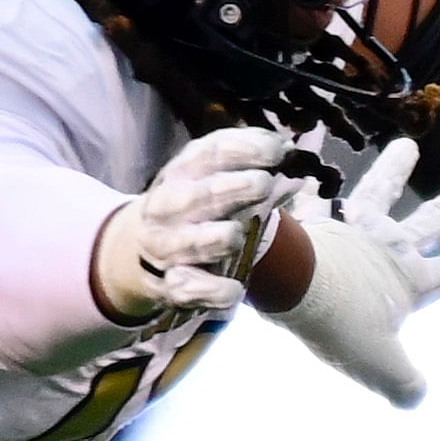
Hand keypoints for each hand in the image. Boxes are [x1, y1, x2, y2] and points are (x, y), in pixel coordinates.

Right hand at [91, 127, 290, 324]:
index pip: (210, 154)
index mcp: (183, 172)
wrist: (145, 247)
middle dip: (233, 188)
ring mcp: (166, 246)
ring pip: (192, 243)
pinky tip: (235, 289)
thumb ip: (256, 169)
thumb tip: (294, 156)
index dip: (245, 149)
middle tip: (264, 184)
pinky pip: (188, 289)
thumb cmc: (198, 207)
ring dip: (219, 238)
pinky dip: (214, 290)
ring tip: (235, 236)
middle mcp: (168, 206)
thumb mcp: (219, 179)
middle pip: (198, 196)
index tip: (279, 150)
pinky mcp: (170, 284)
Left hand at [264, 141, 439, 408]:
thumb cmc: (336, 322)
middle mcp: (387, 247)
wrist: (287, 280)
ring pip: (379, 191)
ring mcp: (352, 228)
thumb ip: (401, 382)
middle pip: (433, 220)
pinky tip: (305, 177)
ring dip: (393, 169)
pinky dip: (310, 191)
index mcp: (408, 281)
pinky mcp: (316, 218)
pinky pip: (315, 200)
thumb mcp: (376, 362)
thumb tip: (416, 397)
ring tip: (406, 146)